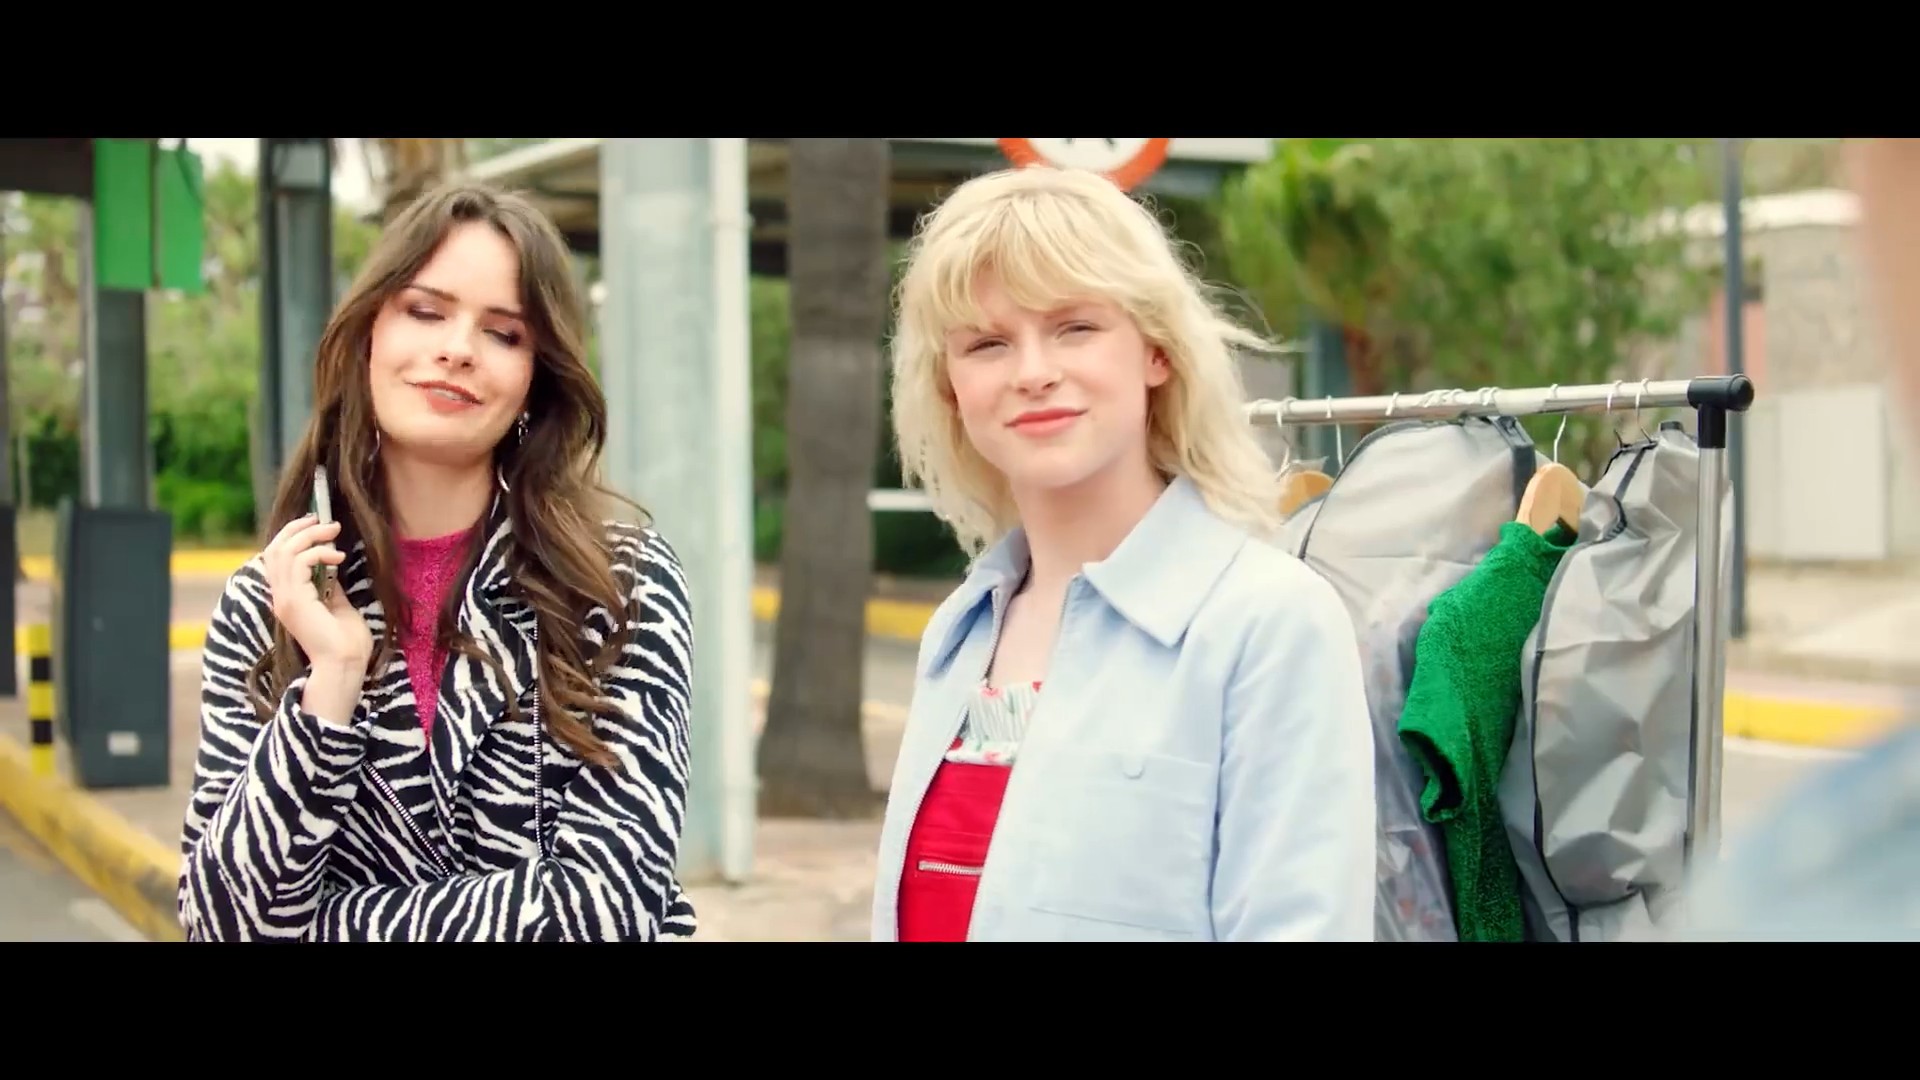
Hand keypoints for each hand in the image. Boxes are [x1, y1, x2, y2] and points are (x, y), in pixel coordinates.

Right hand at [265, 514, 371, 667]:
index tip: (316, 523)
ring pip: (284, 551)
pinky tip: (338, 557)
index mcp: (288, 597)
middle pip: (275, 549)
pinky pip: (300, 562)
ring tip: (333, 532)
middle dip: (298, 529)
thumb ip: (329, 585)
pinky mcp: (296, 601)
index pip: (276, 557)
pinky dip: (319, 552)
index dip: (292, 535)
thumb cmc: (346, 641)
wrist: (346, 664)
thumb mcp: (337, 604)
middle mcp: (281, 597)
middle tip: (324, 521)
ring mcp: (285, 599)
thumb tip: (331, 565)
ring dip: (310, 535)